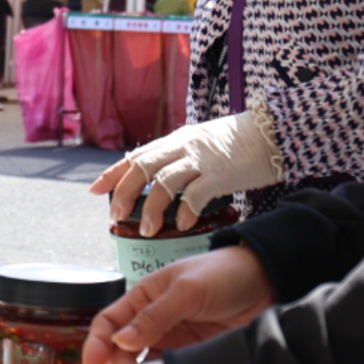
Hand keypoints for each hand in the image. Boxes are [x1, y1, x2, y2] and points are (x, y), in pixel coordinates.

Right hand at [83, 247, 272, 363]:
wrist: (268, 285)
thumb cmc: (225, 274)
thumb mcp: (187, 290)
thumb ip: (155, 315)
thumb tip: (121, 340)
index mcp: (145, 296)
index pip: (109, 321)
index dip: (96, 343)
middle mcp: (153, 321)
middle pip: (120, 348)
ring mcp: (172, 341)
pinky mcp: (190, 358)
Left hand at [89, 110, 278, 235]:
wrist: (269, 133)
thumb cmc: (234, 144)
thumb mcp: (198, 145)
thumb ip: (177, 159)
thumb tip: (154, 179)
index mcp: (174, 142)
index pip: (135, 156)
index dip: (113, 173)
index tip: (95, 190)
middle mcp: (182, 147)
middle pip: (142, 167)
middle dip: (124, 192)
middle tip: (117, 215)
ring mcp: (201, 159)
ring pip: (165, 182)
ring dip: (153, 208)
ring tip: (149, 230)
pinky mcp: (221, 173)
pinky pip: (197, 193)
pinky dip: (186, 210)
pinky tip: (183, 225)